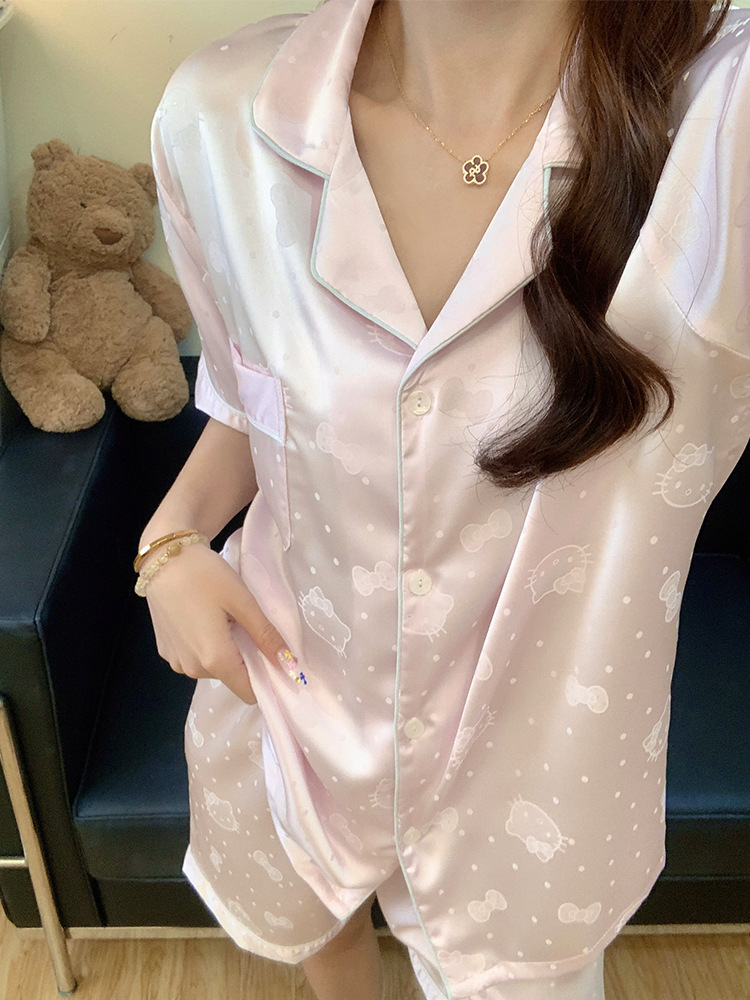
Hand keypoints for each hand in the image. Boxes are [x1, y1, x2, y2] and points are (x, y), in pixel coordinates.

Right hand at [144, 543, 292, 703]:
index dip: (265, 679)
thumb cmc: (205, 575)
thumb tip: (290, 665)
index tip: (272, 656)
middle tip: (244, 623)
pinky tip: (201, 616)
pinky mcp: (165, 650)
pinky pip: (194, 658)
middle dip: (243, 657)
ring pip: (212, 668)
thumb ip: (266, 635)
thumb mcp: (243, 601)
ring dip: (223, 650)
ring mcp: (176, 661)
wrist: (162, 557)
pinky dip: (204, 644)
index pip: (248, 693)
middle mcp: (192, 669)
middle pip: (231, 678)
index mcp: (215, 659)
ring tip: (221, 616)